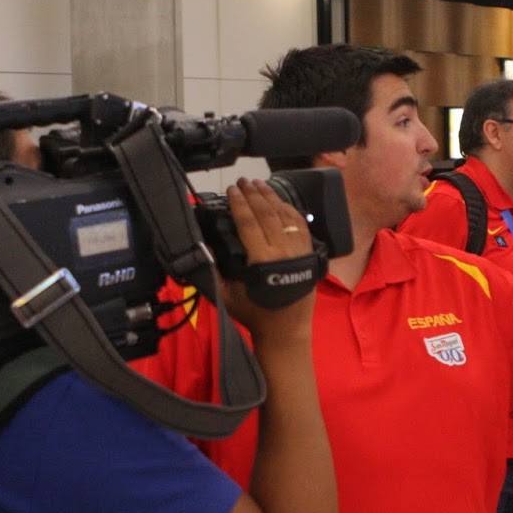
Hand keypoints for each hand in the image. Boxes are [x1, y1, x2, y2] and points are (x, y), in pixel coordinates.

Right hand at [219, 178, 314, 331]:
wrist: (286, 331)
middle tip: (242, 181)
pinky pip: (300, 225)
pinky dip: (289, 209)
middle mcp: (284, 251)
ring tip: (259, 184)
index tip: (231, 190)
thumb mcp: (228, 296)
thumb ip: (215, 270)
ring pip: (285, 215)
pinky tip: (280, 201)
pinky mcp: (309, 253)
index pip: (249, 222)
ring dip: (271, 197)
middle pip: (267, 214)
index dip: (239, 203)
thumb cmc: (255, 315)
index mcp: (263, 260)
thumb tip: (204, 247)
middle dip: (253, 194)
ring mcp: (299, 250)